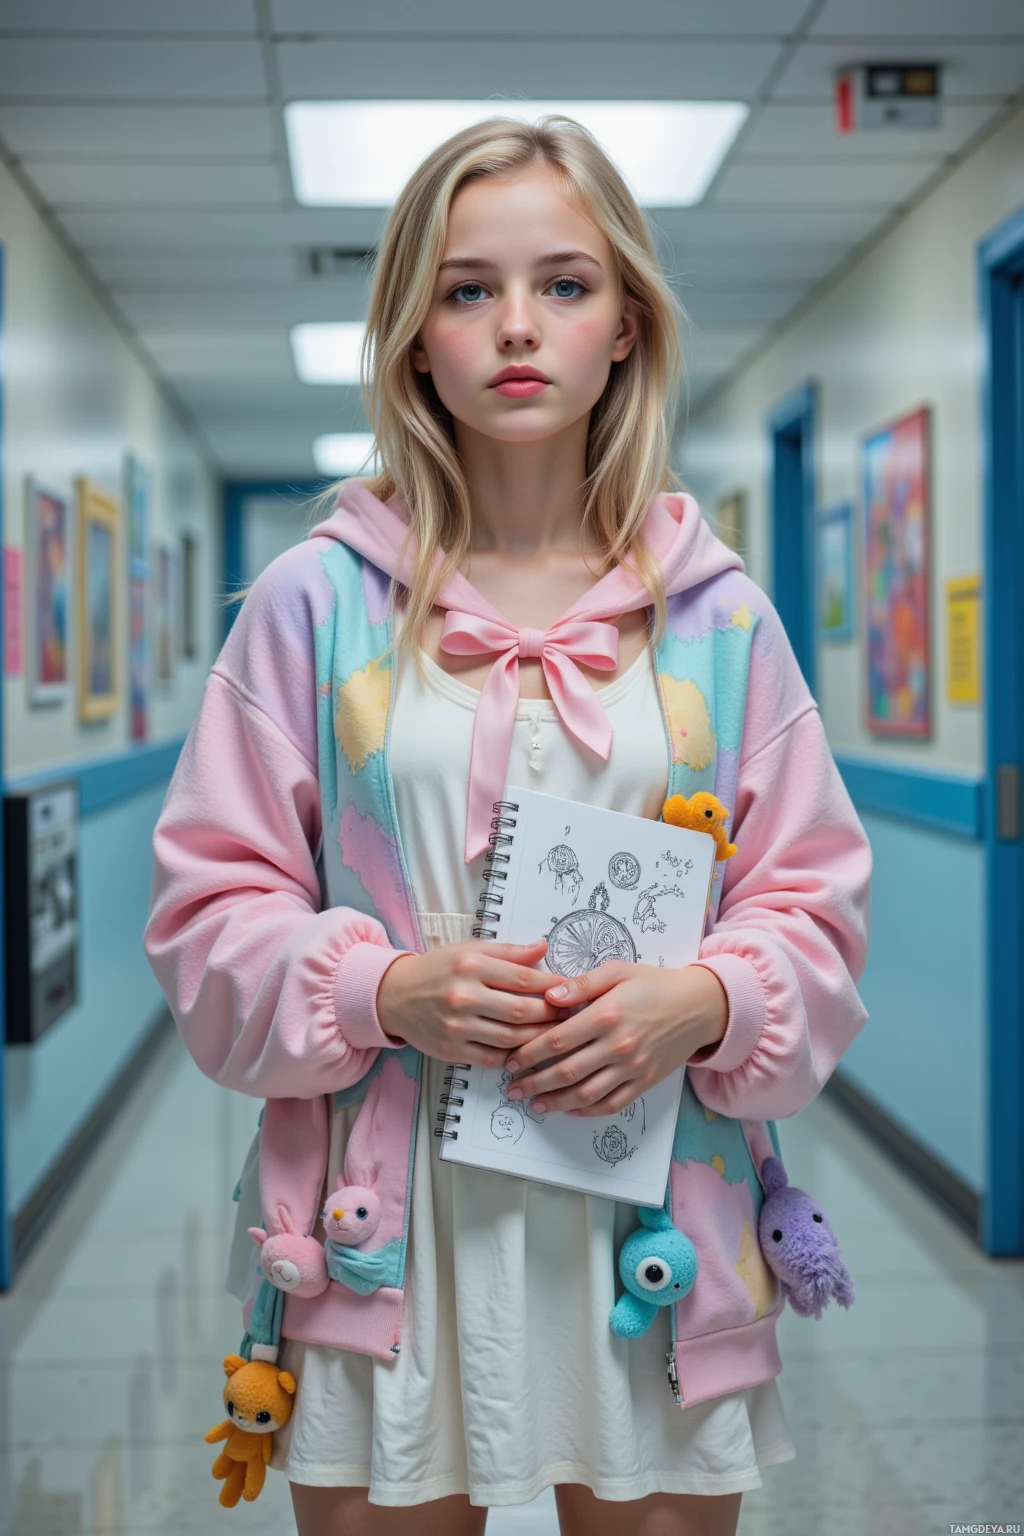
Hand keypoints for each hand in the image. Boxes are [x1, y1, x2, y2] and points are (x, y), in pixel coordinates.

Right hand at [375, 936, 565, 1067]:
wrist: (394, 995)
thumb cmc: (437, 969)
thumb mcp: (470, 950)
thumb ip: (508, 952)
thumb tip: (543, 947)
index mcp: (471, 965)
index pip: (525, 978)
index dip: (553, 986)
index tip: (570, 990)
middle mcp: (463, 995)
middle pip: (523, 1010)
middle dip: (552, 1014)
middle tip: (570, 1014)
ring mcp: (456, 1026)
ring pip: (512, 1038)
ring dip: (539, 1038)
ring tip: (556, 1033)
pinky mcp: (450, 1050)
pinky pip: (493, 1058)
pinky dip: (513, 1056)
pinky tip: (527, 1050)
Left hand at [501, 962, 728, 1116]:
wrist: (699, 1006)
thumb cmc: (655, 984)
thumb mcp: (617, 971)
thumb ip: (581, 984)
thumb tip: (548, 997)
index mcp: (607, 1015)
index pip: (558, 1040)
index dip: (530, 1053)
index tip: (511, 1059)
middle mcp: (619, 1045)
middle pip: (566, 1072)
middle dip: (534, 1082)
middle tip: (513, 1088)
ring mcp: (632, 1068)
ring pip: (585, 1094)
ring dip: (555, 1102)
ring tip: (533, 1104)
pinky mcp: (644, 1082)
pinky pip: (611, 1104)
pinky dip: (587, 1111)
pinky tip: (569, 1110)